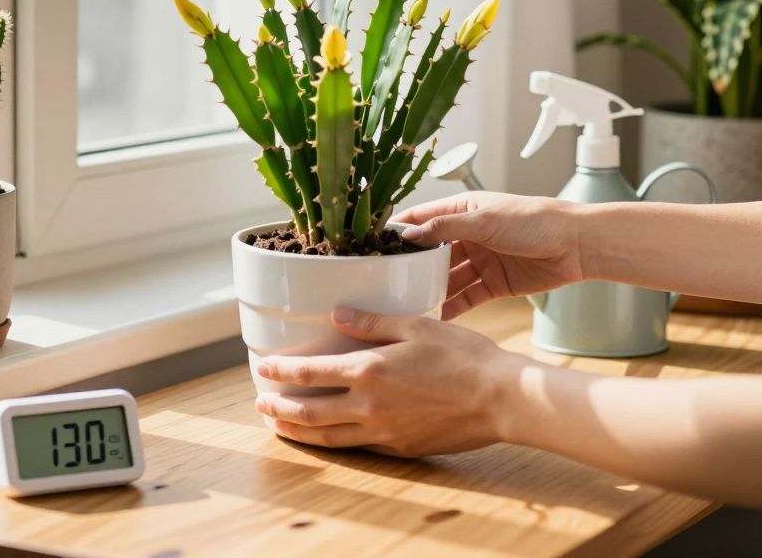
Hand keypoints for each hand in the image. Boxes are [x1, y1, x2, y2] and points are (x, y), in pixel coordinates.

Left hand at [255, 308, 521, 456]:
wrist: (500, 398)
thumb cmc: (463, 356)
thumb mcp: (416, 326)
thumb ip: (372, 323)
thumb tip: (336, 314)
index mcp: (368, 372)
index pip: (308, 373)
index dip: (280, 372)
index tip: (262, 368)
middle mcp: (368, 407)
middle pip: (308, 413)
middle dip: (278, 410)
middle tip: (261, 405)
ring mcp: (383, 432)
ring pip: (328, 437)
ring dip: (298, 432)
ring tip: (280, 426)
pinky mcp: (400, 448)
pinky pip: (357, 446)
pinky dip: (334, 443)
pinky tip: (328, 436)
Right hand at [392, 192, 584, 316]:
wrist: (577, 245)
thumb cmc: (534, 221)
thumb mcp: (485, 220)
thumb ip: (446, 229)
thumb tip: (409, 236)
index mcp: (463, 211)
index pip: (422, 219)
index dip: (400, 232)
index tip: (374, 246)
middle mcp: (468, 236)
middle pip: (431, 254)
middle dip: (411, 269)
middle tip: (387, 286)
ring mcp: (481, 261)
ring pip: (447, 279)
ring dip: (430, 291)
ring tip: (408, 307)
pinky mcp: (494, 284)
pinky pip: (466, 297)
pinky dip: (452, 308)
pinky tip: (436, 320)